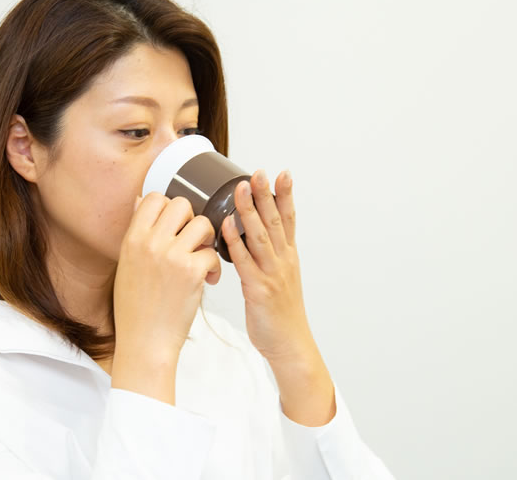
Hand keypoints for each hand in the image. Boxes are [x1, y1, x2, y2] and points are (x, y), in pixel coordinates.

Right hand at [114, 193, 221, 361]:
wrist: (144, 342)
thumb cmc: (136, 308)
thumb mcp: (127, 264)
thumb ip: (137, 234)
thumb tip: (140, 200)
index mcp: (133, 239)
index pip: (154, 198)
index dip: (168, 207)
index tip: (174, 224)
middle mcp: (150, 243)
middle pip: (181, 204)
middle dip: (191, 219)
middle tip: (191, 240)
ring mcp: (172, 256)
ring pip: (203, 224)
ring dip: (207, 240)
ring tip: (202, 259)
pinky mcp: (192, 272)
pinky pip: (213, 252)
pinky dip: (214, 266)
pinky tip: (206, 280)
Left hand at [220, 169, 313, 363]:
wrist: (290, 345)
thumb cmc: (280, 315)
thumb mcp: (279, 280)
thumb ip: (268, 257)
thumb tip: (251, 237)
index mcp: (289, 257)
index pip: (289, 219)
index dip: (286, 196)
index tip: (282, 173)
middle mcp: (284, 261)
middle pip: (275, 221)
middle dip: (267, 194)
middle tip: (259, 172)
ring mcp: (273, 274)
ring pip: (261, 236)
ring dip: (250, 210)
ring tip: (241, 188)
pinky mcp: (259, 289)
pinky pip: (245, 261)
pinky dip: (235, 241)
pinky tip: (226, 225)